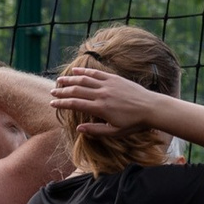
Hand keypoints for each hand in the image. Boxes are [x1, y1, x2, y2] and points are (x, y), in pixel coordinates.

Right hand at [52, 63, 167, 135]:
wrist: (152, 108)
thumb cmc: (134, 123)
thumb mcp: (115, 132)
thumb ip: (96, 130)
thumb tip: (79, 129)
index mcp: (100, 108)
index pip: (75, 104)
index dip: (62, 104)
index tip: (52, 104)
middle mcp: (101, 94)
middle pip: (76, 91)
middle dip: (62, 92)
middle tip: (52, 93)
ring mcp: (108, 85)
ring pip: (84, 80)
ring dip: (70, 80)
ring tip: (60, 80)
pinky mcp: (115, 78)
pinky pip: (96, 73)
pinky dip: (85, 71)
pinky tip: (76, 71)